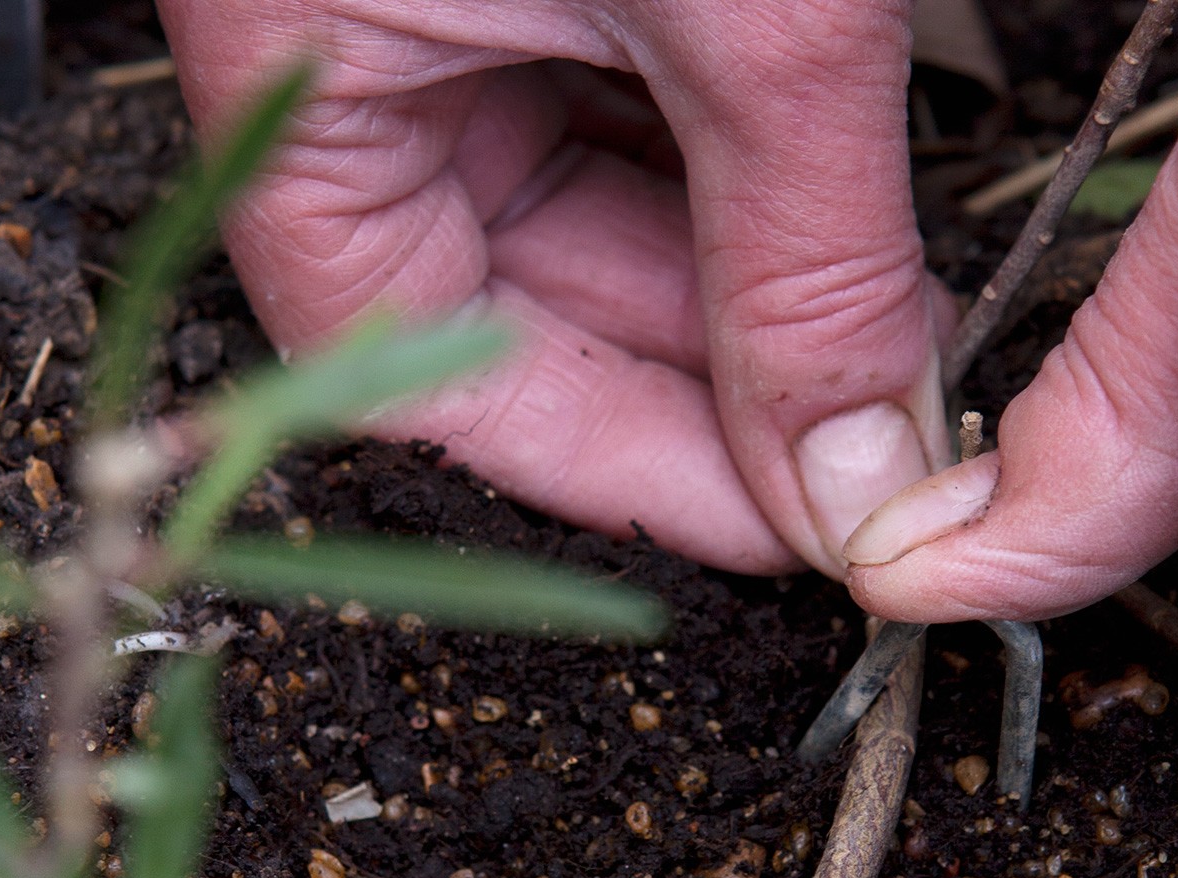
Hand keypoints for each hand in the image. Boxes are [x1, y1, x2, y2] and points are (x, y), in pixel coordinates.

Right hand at [156, 0, 956, 577]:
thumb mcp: (755, 14)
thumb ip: (802, 258)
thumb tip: (857, 487)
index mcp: (295, 75)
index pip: (415, 372)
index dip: (612, 469)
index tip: (781, 526)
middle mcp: (338, 50)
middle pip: (505, 307)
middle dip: (701, 382)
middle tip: (866, 442)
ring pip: (573, 214)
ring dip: (729, 285)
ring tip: (881, 333)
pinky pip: (612, 105)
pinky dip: (728, 173)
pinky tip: (839, 222)